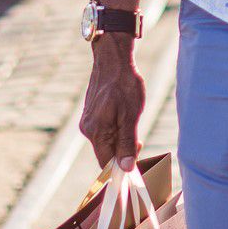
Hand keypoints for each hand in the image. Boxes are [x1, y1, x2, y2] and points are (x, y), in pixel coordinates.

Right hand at [81, 40, 145, 169]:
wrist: (114, 60)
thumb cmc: (124, 86)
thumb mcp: (130, 116)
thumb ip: (127, 143)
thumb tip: (127, 168)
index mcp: (95, 132)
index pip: (106, 163)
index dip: (122, 168)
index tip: (138, 164)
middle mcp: (87, 129)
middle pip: (107, 153)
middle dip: (124, 152)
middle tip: (139, 139)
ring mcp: (88, 121)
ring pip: (107, 142)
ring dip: (122, 140)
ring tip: (132, 121)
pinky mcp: (92, 115)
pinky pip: (106, 131)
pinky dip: (117, 130)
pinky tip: (126, 116)